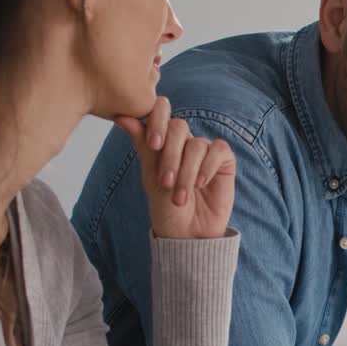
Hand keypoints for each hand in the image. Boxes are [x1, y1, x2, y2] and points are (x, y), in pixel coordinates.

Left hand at [113, 96, 235, 238]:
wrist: (186, 233)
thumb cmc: (165, 206)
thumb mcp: (150, 175)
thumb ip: (142, 145)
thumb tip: (122, 117)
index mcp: (163, 140)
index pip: (161, 112)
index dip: (158, 121)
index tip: (153, 145)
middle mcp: (184, 142)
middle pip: (179, 127)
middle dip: (170, 156)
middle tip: (166, 182)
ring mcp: (205, 150)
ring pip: (196, 145)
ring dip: (187, 172)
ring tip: (181, 196)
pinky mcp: (224, 160)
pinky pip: (218, 150)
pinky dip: (207, 167)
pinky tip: (201, 184)